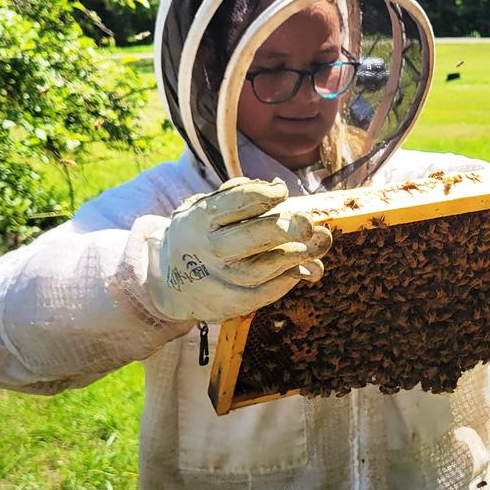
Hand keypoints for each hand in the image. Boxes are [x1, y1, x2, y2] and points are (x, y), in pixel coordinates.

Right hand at [145, 178, 331, 321]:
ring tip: (320, 242)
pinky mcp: (230, 303)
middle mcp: (209, 249)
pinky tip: (308, 269)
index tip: (282, 191)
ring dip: (294, 256)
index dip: (264, 194)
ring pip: (260, 270)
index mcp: (201, 218)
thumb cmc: (197, 236)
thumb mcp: (203, 208)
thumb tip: (277, 185)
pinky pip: (264, 293)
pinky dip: (289, 280)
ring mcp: (219, 279)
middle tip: (308, 223)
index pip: (236, 202)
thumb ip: (237, 194)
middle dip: (282, 229)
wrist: (169, 284)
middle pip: (248, 238)